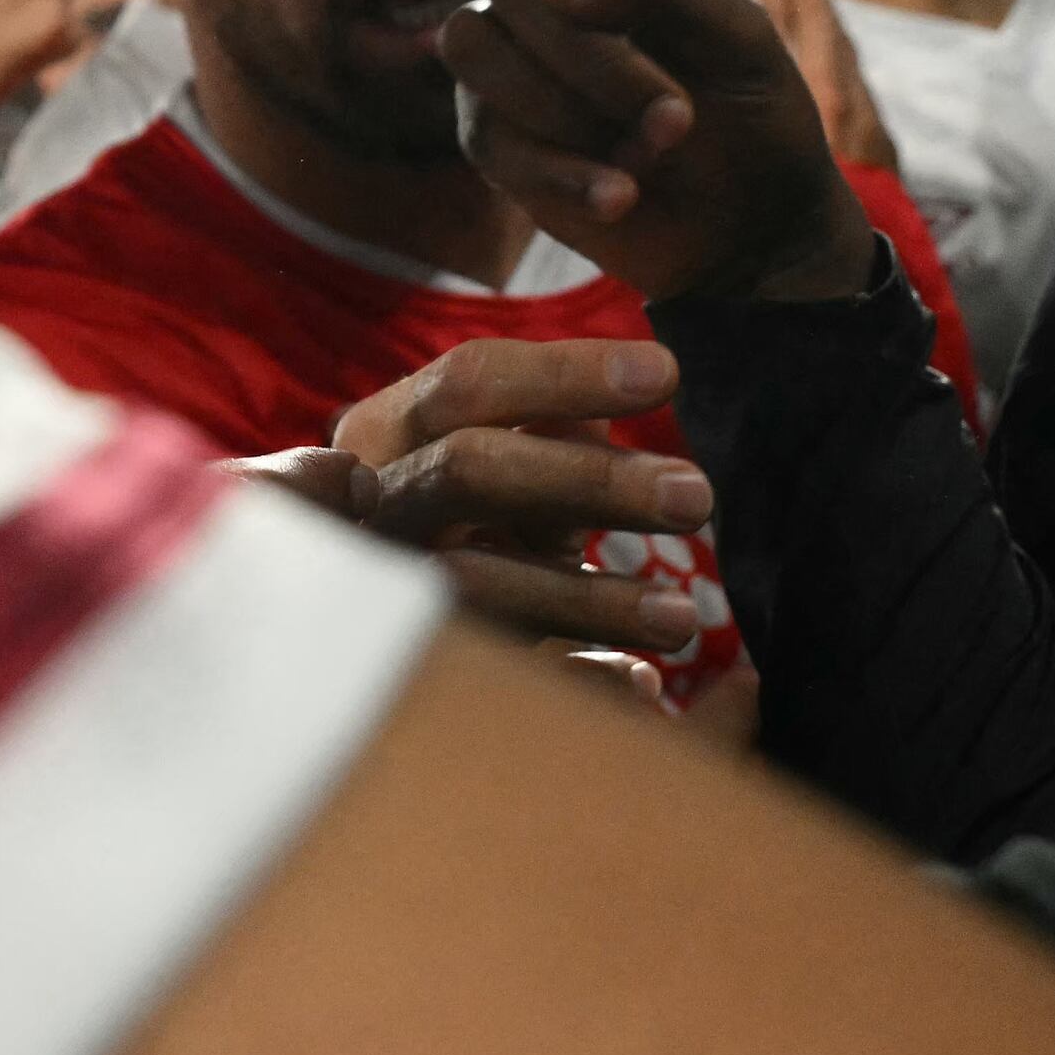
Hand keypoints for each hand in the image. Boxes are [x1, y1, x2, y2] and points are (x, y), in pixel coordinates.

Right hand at [258, 336, 713, 659]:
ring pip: (477, 584)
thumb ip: (546, 436)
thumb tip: (607, 411)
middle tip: (698, 495)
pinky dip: (572, 678)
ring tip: (684, 617)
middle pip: (469, 470)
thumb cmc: (460, 522)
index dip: (569, 374)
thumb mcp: (496, 468)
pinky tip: (640, 682)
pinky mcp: (404, 668)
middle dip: (591, 480)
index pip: (470, 382)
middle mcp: (368, 506)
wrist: (356, 635)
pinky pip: (494, 678)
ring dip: (591, 600)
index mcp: (383, 434)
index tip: (667, 372)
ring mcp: (376, 588)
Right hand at [440, 0, 877, 308]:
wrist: (752, 226)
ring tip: (649, 156)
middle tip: (676, 118)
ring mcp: (516, 63)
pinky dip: (558, 170)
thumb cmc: (755, 114)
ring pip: (471, 43)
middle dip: (588, 56)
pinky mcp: (496, 137)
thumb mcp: (742, 39)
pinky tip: (619, 197)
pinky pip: (485, 135)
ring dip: (563, 108)